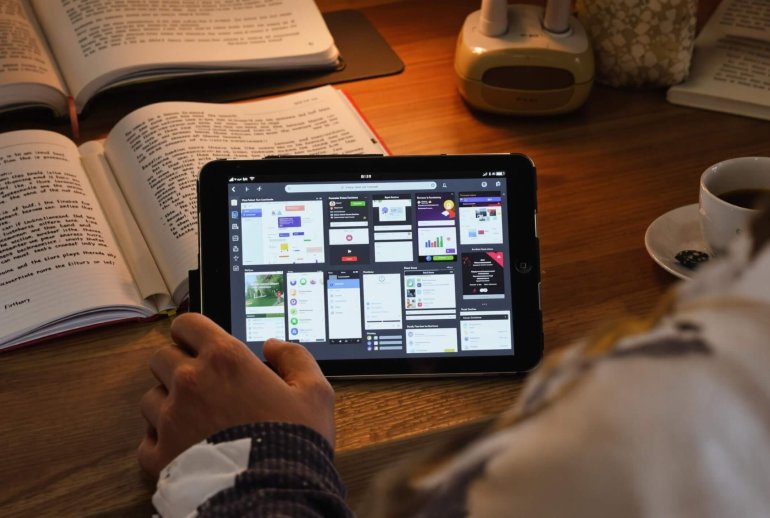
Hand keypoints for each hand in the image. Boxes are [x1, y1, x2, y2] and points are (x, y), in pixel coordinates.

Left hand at [138, 313, 334, 478]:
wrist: (273, 495)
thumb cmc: (294, 440)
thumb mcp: (315, 392)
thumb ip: (295, 358)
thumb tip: (273, 346)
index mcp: (226, 359)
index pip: (188, 325)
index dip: (192, 331)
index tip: (199, 343)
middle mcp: (190, 381)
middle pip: (161, 357)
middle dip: (177, 364)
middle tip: (200, 383)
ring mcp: (170, 419)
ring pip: (150, 397)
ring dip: (167, 403)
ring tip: (193, 419)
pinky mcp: (159, 455)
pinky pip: (146, 440)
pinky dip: (161, 442)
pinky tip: (183, 447)